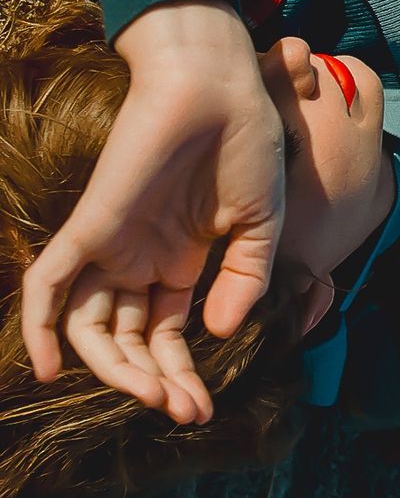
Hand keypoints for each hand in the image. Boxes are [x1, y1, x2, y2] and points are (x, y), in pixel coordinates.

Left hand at [20, 0, 285, 423]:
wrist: (219, 85)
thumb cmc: (247, 142)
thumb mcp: (261, 225)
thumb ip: (244, 281)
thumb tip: (218, 335)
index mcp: (180, 260)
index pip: (167, 337)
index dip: (181, 377)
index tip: (202, 412)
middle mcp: (140, 259)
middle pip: (129, 340)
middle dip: (153, 382)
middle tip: (182, 412)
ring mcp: (112, 244)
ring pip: (91, 326)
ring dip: (117, 370)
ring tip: (153, 397)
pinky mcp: (90, 225)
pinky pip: (48, 284)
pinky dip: (39, 327)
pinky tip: (50, 368)